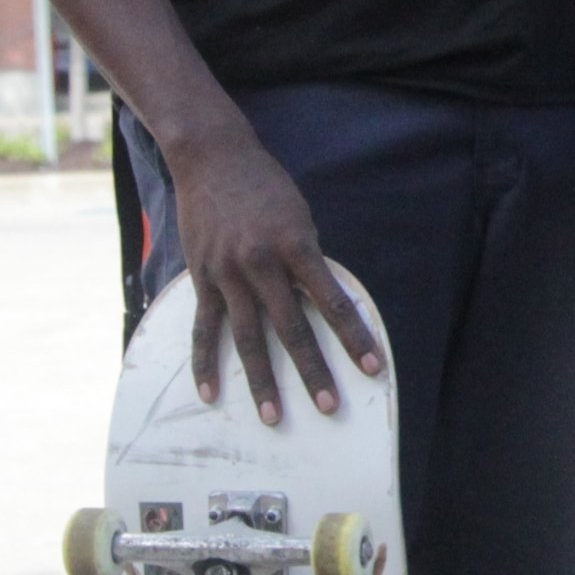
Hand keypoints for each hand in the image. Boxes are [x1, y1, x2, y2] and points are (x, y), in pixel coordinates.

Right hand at [169, 125, 382, 425]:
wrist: (213, 157)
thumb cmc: (266, 186)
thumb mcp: (299, 216)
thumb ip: (306, 259)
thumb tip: (318, 301)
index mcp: (296, 245)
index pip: (333, 301)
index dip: (354, 337)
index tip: (372, 367)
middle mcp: (262, 263)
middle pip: (292, 328)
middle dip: (313, 371)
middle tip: (329, 406)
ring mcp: (228, 273)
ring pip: (249, 338)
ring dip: (261, 381)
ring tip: (273, 416)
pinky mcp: (203, 277)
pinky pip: (205, 328)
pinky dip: (206, 363)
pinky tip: (210, 394)